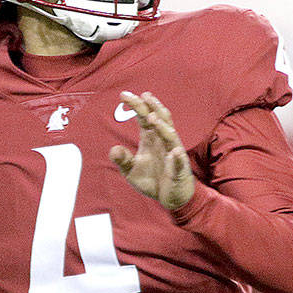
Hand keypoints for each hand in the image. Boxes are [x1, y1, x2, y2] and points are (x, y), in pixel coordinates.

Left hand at [109, 91, 195, 211]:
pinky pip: (179, 162)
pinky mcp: (179, 169)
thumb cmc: (153, 181)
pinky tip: (174, 152)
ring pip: (170, 135)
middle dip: (151, 107)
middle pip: (159, 119)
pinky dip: (176, 157)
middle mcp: (163, 141)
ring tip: (152, 117)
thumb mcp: (131, 171)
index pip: (143, 117)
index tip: (123, 95)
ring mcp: (173, 153)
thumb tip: (113, 149)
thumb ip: (123, 159)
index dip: (136, 105)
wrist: (171, 198)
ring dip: (162, 127)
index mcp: (150, 139)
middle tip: (142, 95)